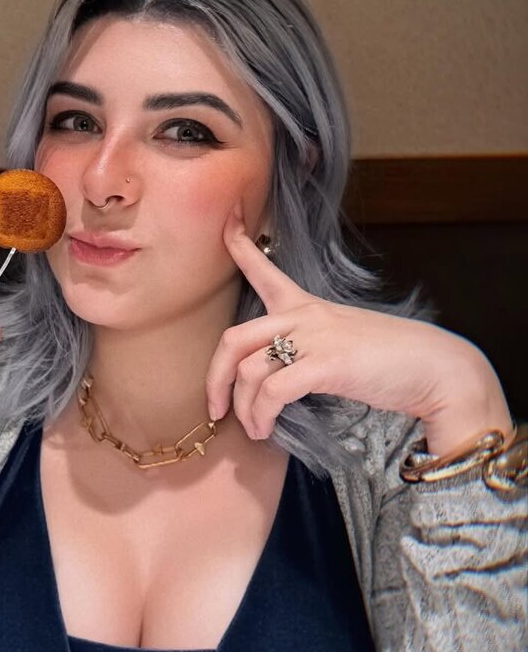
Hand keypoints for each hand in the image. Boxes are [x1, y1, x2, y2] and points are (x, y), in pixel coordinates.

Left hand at [206, 202, 485, 441]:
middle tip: (213, 408)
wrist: (437, 369)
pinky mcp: (326, 364)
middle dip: (215, 377)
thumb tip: (277, 380)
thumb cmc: (392, 361)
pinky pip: (273, 391)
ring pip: (248, 370)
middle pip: (234, 338)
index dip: (240, 246)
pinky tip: (265, 429)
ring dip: (243, 408)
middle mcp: (305, 317)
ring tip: (253, 429)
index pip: (265, 270)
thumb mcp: (343, 342)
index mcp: (308, 306)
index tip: (225, 222)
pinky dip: (261, 415)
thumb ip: (309, 349)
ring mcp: (316, 338)